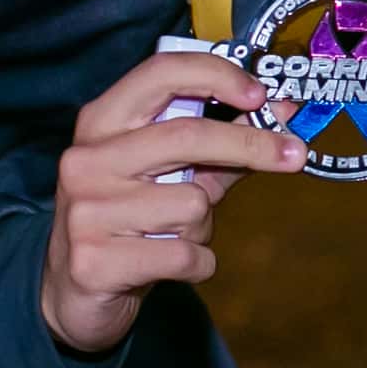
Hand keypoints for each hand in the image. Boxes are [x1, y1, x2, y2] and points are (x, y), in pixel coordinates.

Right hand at [40, 51, 306, 355]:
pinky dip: (196, 263)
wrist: (72, 293)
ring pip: (192, 204)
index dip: (217, 75)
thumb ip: (223, 142)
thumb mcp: (169, 174)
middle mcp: (87, 159)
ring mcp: (86, 211)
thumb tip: (283, 108)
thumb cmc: (130, 222)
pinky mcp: (97, 262)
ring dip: (203, 226)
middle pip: (188, 136)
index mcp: (101, 123)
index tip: (261, 95)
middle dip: (252, 146)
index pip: (160, 74)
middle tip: (295, 155)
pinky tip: (169, 265)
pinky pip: (186, 255)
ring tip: (174, 235)